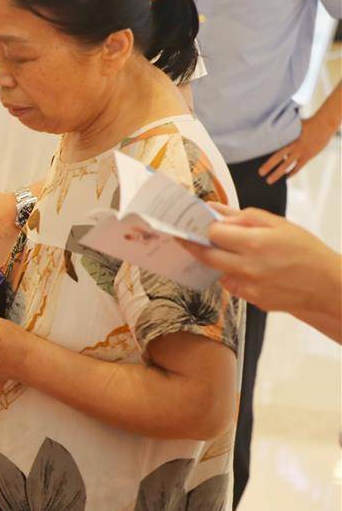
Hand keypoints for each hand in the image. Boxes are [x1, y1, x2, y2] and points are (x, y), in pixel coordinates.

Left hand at [180, 204, 339, 315]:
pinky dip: (232, 274)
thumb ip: (244, 217)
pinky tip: (245, 268)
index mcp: (254, 243)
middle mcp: (247, 266)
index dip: (200, 227)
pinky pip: (231, 284)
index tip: (190, 223)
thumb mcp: (279, 224)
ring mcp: (248, 286)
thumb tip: (215, 210)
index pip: (212, 233)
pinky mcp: (250, 300)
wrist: (326, 285)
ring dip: (215, 260)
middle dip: (193, 245)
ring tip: (223, 250)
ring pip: (218, 270)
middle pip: (206, 255)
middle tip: (184, 237)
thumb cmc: (306, 251)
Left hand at [258, 114, 334, 183]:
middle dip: (268, 166)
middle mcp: (293, 146)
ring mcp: (301, 152)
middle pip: (278, 157)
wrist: (324, 125)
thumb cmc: (306, 124)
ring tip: (269, 181)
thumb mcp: (293, 125)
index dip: (265, 151)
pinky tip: (286, 177)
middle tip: (260, 173)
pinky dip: (292, 172)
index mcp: (288, 138)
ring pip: (287, 165)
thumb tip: (271, 126)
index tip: (254, 157)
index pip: (274, 146)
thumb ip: (283, 128)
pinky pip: (298, 167)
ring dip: (278, 174)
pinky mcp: (308, 156)